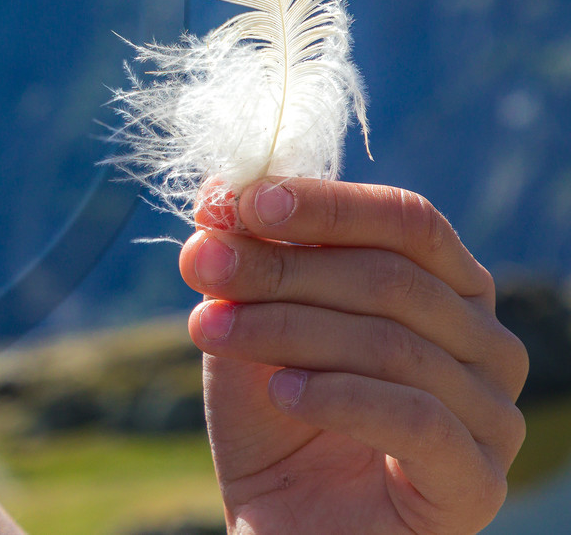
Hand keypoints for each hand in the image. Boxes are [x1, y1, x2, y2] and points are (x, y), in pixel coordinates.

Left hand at [179, 177, 528, 533]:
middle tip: (201, 264)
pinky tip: (278, 391)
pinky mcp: (476, 481)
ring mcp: (492, 414)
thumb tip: (216, 192)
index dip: (325, 205)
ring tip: (211, 328)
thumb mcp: (249, 322)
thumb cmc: (275, 414)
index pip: (406, 221)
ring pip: (392, 344)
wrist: (283, 522)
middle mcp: (486, 343)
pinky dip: (336, 396)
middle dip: (281, 266)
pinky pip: (414, 418)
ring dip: (286, 327)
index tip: (242, 202)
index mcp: (449, 288)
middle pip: (390, 279)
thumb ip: (244, 261)